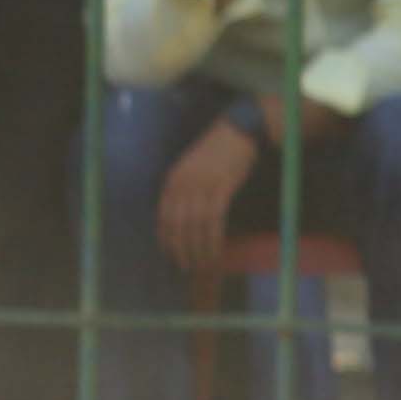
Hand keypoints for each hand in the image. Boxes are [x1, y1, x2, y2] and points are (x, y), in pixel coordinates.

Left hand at [154, 113, 261, 279]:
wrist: (237, 132)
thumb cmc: (217, 151)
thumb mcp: (192, 168)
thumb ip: (185, 188)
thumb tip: (184, 215)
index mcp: (173, 180)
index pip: (164, 216)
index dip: (166, 238)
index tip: (171, 255)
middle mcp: (183, 184)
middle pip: (177, 224)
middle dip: (180, 249)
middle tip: (186, 267)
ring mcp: (201, 186)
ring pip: (195, 226)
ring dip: (197, 249)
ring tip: (202, 265)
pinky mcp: (221, 189)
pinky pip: (214, 221)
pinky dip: (213, 239)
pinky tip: (215, 251)